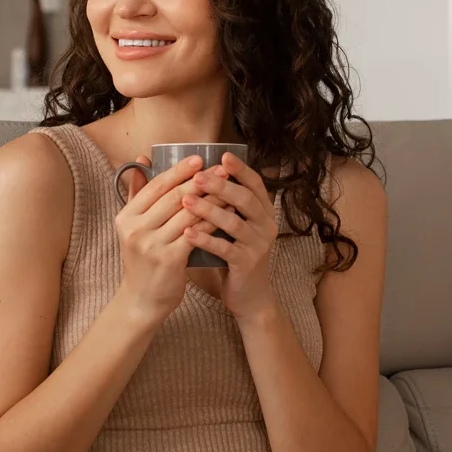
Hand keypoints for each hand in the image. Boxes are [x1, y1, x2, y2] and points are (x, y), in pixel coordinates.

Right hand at [114, 154, 210, 323]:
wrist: (142, 300)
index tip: (199, 159)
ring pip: (188, 214)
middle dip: (200, 180)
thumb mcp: (133, 227)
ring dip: (211, 198)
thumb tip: (141, 160)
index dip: (179, 170)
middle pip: (173, 197)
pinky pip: (196, 233)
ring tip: (229, 187)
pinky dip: (212, 220)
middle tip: (221, 169)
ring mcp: (152, 245)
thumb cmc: (143, 260)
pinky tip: (226, 212)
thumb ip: (137, 194)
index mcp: (126, 217)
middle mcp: (136, 229)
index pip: (155, 186)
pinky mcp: (170, 260)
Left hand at [180, 152, 279, 320]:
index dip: (240, 169)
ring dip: (208, 209)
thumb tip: (199, 176)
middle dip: (220, 186)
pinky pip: (225, 249)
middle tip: (197, 176)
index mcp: (264, 212)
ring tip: (185, 200)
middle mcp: (266, 225)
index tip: (222, 155)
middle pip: (245, 199)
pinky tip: (187, 232)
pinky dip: (205, 239)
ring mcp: (258, 245)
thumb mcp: (234, 226)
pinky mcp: (247, 264)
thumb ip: (224, 205)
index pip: (255, 184)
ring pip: (234, 222)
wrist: (249, 295)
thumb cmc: (236, 254)